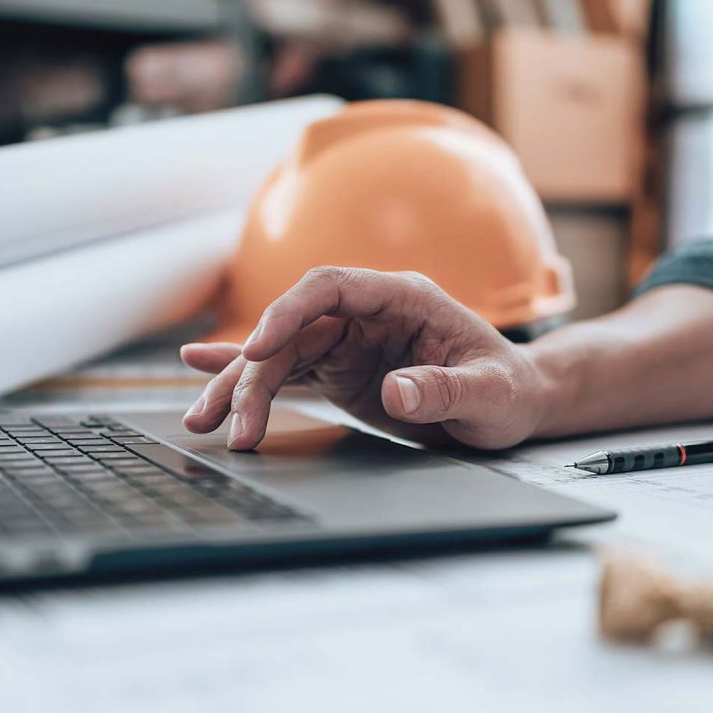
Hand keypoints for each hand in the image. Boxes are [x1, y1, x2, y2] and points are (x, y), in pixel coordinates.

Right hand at [181, 267, 550, 450]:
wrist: (511, 405)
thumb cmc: (508, 390)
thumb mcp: (490, 394)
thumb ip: (446, 390)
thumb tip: (398, 391)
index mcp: (402, 299)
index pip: (330, 288)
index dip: (287, 312)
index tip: (259, 348)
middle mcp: (367, 315)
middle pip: (293, 331)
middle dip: (254, 375)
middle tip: (233, 424)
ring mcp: (350, 343)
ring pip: (280, 356)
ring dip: (240, 387)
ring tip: (201, 419)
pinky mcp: (340, 372)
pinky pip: (287, 373)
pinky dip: (249, 380)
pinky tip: (208, 379)